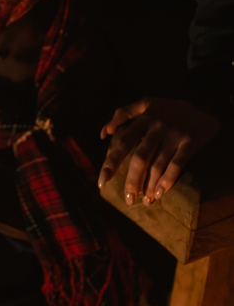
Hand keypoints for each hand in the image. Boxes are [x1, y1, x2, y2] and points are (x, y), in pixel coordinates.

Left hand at [98, 97, 219, 205]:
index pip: (123, 143)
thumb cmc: (167, 108)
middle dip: (132, 180)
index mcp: (143, 118)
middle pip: (140, 158)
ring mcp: (174, 134)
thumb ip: (122, 114)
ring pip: (158, 164)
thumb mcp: (145, 103)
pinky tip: (160, 193)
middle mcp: (157, 126)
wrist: (203, 106)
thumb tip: (103, 133)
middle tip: (128, 200)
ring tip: (145, 201)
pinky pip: (177, 164)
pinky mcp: (190, 142)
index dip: (111, 163)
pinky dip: (168, 179)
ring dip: (150, 185)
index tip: (102, 182)